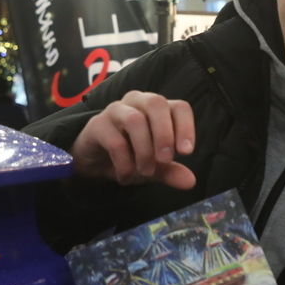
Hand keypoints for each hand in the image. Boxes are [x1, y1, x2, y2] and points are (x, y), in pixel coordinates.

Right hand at [68, 90, 195, 188]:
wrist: (94, 161)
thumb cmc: (129, 155)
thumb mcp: (153, 167)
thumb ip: (171, 171)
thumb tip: (190, 182)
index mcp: (157, 109)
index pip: (178, 107)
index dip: (186, 127)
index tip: (186, 152)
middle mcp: (138, 102)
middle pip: (156, 103)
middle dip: (164, 134)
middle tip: (165, 160)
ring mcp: (116, 110)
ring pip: (134, 120)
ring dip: (144, 150)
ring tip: (146, 172)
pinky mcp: (97, 124)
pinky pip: (114, 140)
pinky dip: (124, 162)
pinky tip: (125, 176)